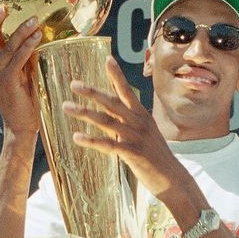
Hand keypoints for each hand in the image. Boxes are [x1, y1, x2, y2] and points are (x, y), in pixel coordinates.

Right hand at [0, 4, 42, 132]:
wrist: (20, 125)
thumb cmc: (21, 99)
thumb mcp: (17, 74)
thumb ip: (18, 56)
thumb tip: (31, 34)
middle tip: (2, 6)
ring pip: (5, 46)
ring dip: (21, 30)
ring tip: (33, 19)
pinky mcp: (8, 82)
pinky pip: (18, 58)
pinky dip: (28, 45)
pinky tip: (38, 36)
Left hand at [62, 57, 186, 203]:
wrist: (173, 179)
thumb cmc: (155, 156)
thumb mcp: (145, 133)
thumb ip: (129, 122)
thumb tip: (115, 113)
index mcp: (142, 116)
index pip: (127, 91)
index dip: (117, 75)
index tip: (108, 58)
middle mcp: (139, 123)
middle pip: (112, 103)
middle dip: (92, 92)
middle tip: (74, 83)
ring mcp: (136, 137)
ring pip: (107, 121)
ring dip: (85, 113)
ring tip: (66, 106)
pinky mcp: (132, 154)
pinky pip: (108, 145)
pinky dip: (91, 140)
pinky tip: (76, 137)